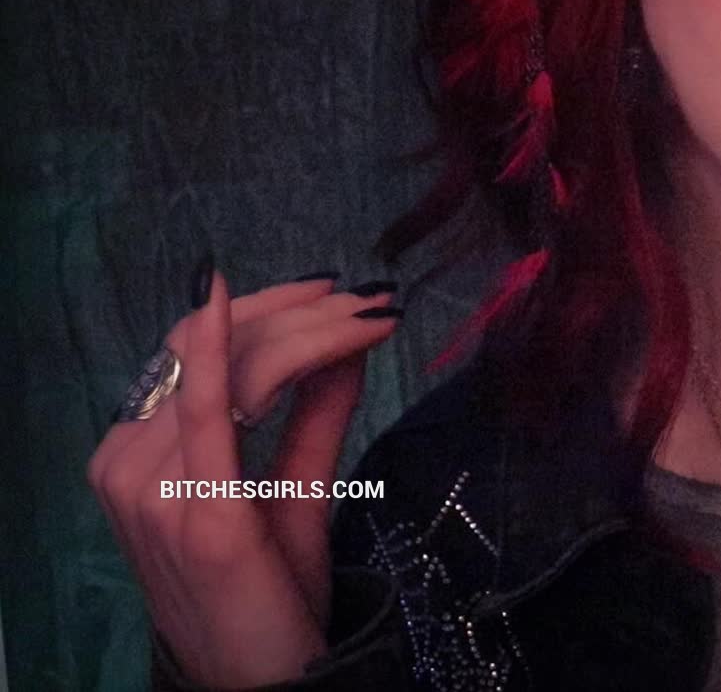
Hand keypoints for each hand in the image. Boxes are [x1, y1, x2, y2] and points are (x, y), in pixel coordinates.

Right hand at [87, 266, 401, 686]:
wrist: (259, 681)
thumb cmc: (269, 592)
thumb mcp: (296, 489)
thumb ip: (317, 414)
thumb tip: (347, 340)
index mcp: (138, 454)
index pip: (196, 350)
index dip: (268, 307)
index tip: (338, 289)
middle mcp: (129, 462)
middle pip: (216, 348)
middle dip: (299, 310)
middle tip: (367, 297)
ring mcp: (154, 487)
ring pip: (233, 367)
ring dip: (308, 330)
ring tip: (370, 317)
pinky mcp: (199, 512)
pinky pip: (202, 408)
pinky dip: (220, 348)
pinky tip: (228, 301)